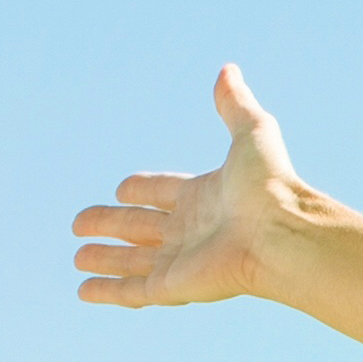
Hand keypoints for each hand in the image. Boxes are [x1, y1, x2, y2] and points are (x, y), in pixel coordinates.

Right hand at [73, 65, 297, 307]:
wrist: (284, 235)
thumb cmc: (271, 187)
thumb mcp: (253, 134)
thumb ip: (235, 106)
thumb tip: (228, 69)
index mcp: (206, 196)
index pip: (165, 193)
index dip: (143, 190)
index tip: (122, 189)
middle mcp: (193, 230)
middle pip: (141, 226)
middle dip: (111, 224)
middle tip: (79, 223)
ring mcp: (182, 260)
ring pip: (133, 260)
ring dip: (106, 259)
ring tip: (78, 256)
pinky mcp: (173, 286)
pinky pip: (132, 291)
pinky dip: (107, 291)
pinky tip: (83, 290)